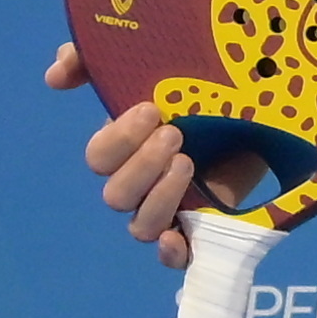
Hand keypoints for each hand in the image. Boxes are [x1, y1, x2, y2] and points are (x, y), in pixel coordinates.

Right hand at [41, 39, 245, 269]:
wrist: (261, 113)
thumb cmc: (197, 89)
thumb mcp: (154, 62)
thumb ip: (97, 60)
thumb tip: (55, 75)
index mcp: (125, 148)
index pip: (100, 157)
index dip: (118, 139)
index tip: (149, 109)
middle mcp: (140, 182)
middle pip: (116, 194)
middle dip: (142, 165)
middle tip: (174, 134)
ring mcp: (169, 208)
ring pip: (141, 225)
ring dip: (159, 197)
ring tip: (187, 163)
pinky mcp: (202, 227)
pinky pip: (175, 257)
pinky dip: (172, 253)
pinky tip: (179, 237)